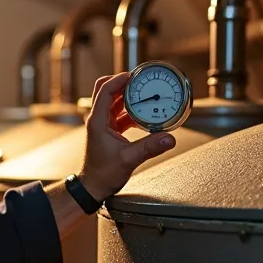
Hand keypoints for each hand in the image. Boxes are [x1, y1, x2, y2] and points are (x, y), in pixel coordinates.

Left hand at [78, 72, 176, 200]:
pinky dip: (130, 110)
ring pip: (113, 102)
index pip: (104, 91)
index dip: (118, 80)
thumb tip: (168, 138)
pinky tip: (143, 114)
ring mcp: (102, 125)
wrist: (93, 187)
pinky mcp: (108, 131)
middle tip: (140, 80)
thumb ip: (150, 147)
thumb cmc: (102, 174)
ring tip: (144, 93)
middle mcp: (98, 120)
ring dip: (127, 96)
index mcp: (97, 121)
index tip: (133, 75)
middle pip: (106, 91)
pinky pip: (119, 114)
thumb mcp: (129, 159)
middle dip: (122, 83)